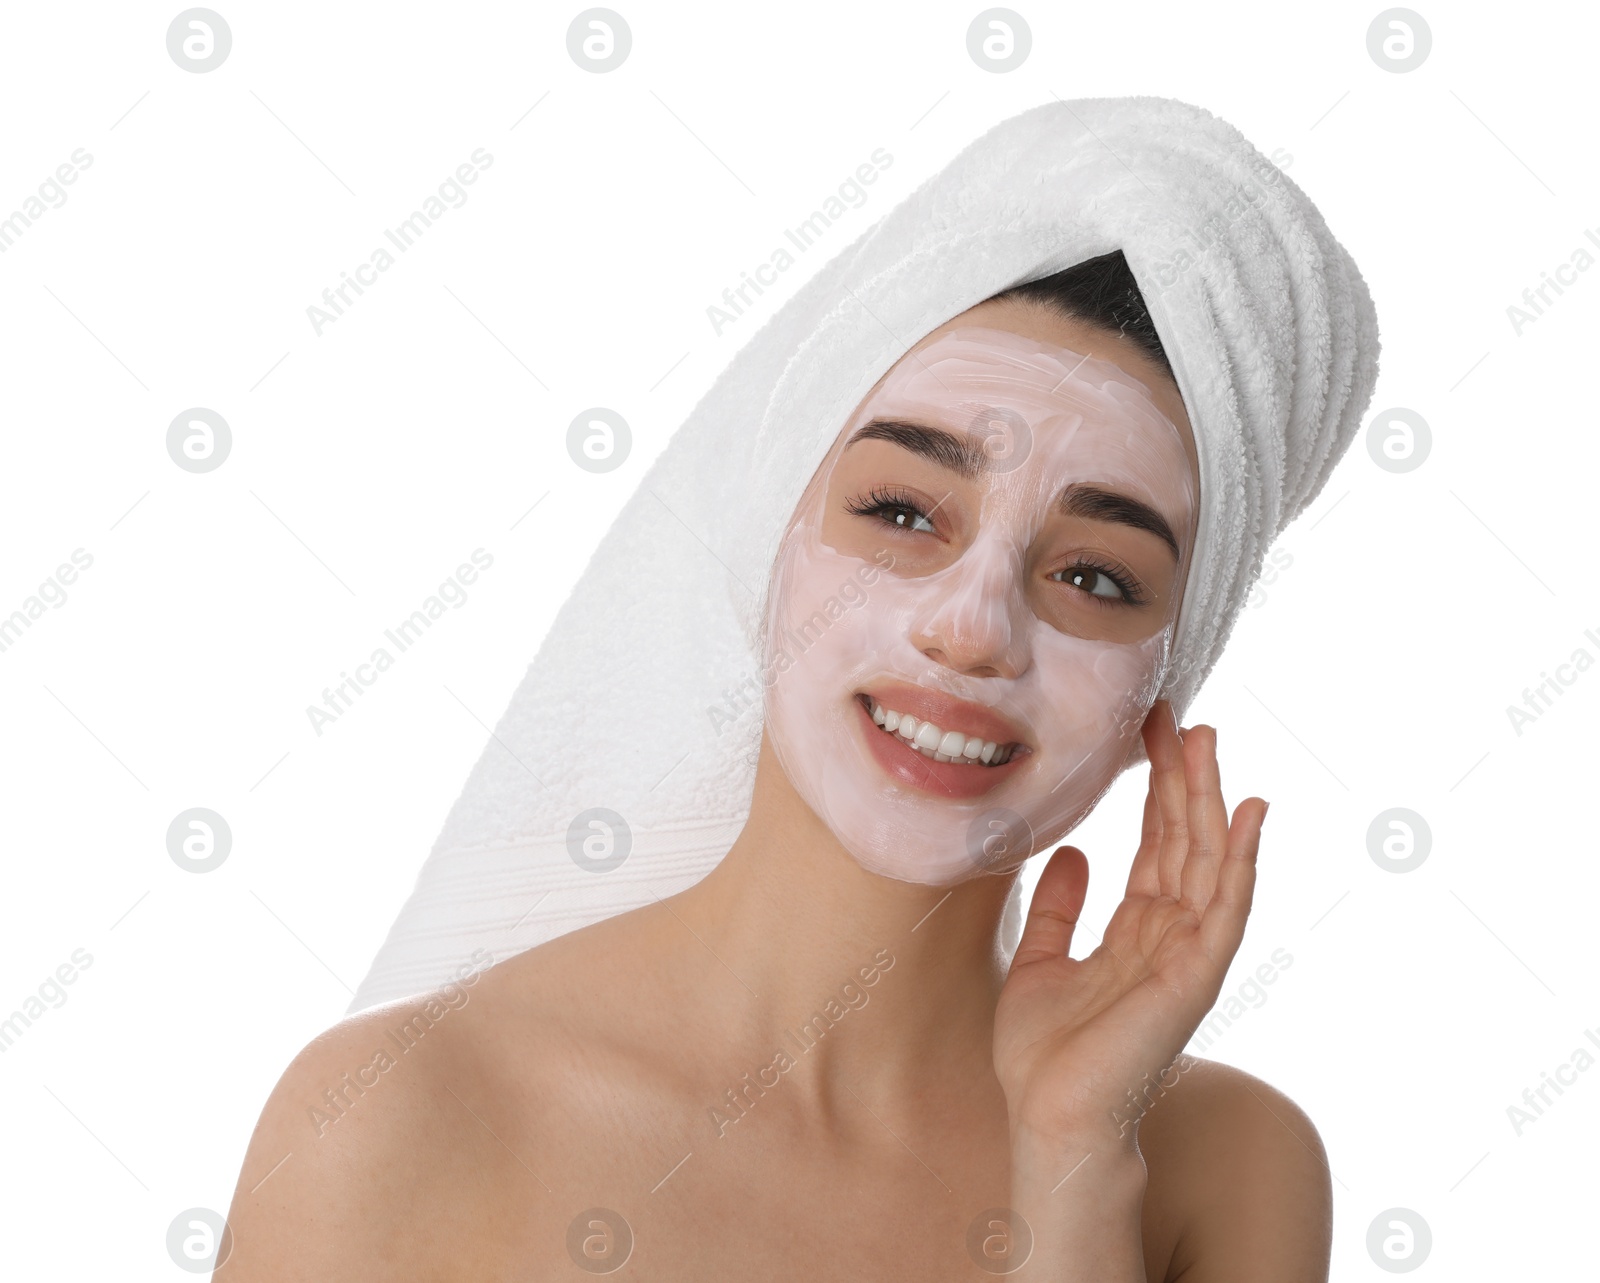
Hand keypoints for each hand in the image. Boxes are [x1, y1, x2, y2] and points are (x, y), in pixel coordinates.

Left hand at [993, 700, 1266, 1150]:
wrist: (1047, 1116)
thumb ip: (1058, 908)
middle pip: (1185, 841)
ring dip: (1210, 799)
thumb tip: (1072, 852)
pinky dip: (1241, 861)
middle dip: (1183, 778)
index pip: (1156, 844)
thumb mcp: (1040, 961)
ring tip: (1208, 740)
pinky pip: (1226, 909)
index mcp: (1137, 930)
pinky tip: (1248, 814)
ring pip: (1207, 861)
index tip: (1147, 731)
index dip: (1154, 789)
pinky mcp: (1196, 977)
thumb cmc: (1044, 1054)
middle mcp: (1171, 936)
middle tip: (1178, 716)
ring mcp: (1189, 955)